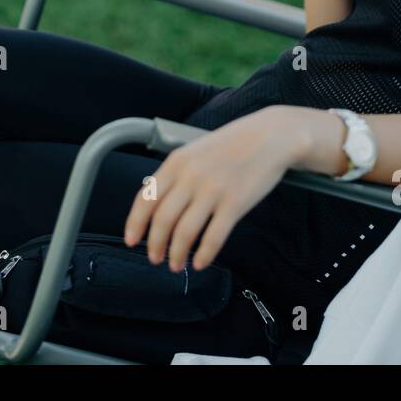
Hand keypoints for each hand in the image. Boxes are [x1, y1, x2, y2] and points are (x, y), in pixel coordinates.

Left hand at [123, 106, 309, 272]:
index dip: (134, 224)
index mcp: (176, 162)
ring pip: (185, 232)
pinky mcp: (235, 203)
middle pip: (162, 220)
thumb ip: (176, 175)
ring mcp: (213, 190)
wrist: (269, 136)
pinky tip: (200, 263)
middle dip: (155, 245)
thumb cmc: (232, 145)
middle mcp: (190, 177)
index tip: (131, 241)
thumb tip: (157, 206)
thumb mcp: (195, 151)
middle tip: (155, 258)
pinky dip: (204, 254)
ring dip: (176, 254)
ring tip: (176, 264)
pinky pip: (214, 236)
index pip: (145, 198)